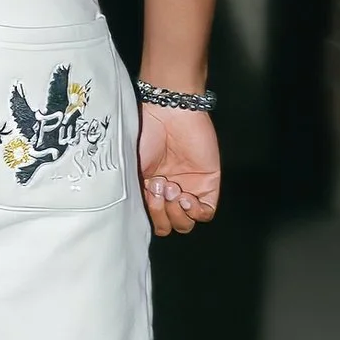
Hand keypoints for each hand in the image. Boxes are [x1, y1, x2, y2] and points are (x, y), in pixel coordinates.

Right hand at [137, 100, 220, 236]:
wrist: (170, 113)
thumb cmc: (145, 133)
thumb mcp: (130, 166)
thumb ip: (134, 192)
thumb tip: (133, 213)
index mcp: (149, 190)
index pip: (151, 220)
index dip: (149, 214)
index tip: (145, 193)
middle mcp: (168, 193)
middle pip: (169, 226)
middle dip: (161, 212)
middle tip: (158, 188)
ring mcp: (189, 190)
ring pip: (186, 224)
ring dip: (177, 213)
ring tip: (172, 188)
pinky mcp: (208, 185)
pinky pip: (205, 213)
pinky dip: (195, 211)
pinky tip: (187, 196)